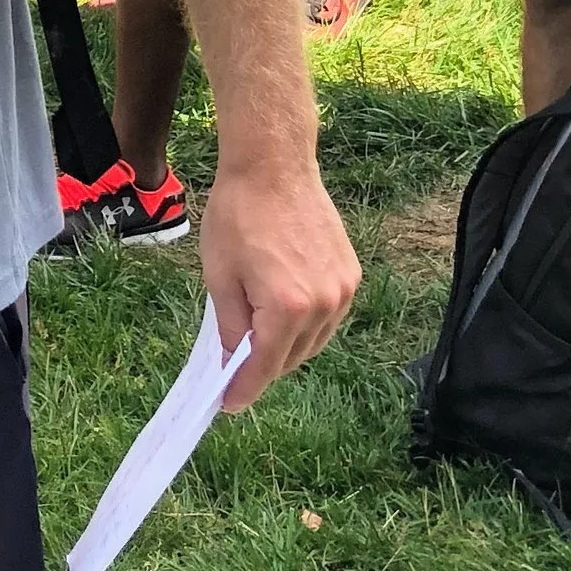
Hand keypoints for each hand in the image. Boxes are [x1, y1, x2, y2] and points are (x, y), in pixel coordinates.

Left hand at [196, 157, 360, 413]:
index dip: (245, 388)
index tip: (229, 404)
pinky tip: (283, 314)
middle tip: (236, 370)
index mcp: (286, 307)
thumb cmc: (238, 215)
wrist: (274, 166)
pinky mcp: (351, 274)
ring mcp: (343, 289)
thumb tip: (233, 360)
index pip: (266, 365)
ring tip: (258, 340)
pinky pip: (328, 317)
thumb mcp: (219, 275)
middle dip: (264, 368)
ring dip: (287, 347)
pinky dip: (306, 324)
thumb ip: (230, 326)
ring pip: (314, 341)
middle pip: (292, 357)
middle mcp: (323, 304)